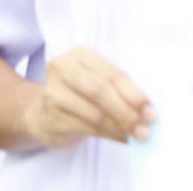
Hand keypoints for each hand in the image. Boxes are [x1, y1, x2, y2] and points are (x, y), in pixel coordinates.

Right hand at [23, 47, 153, 148]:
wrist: (42, 112)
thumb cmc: (80, 92)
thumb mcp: (97, 79)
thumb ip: (119, 87)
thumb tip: (147, 108)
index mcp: (81, 54)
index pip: (113, 74)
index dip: (134, 93)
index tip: (151, 110)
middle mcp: (63, 70)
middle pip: (101, 91)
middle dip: (127, 111)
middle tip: (146, 127)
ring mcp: (52, 94)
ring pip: (94, 113)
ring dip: (119, 127)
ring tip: (136, 135)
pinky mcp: (49, 118)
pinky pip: (85, 128)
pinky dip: (107, 135)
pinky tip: (120, 139)